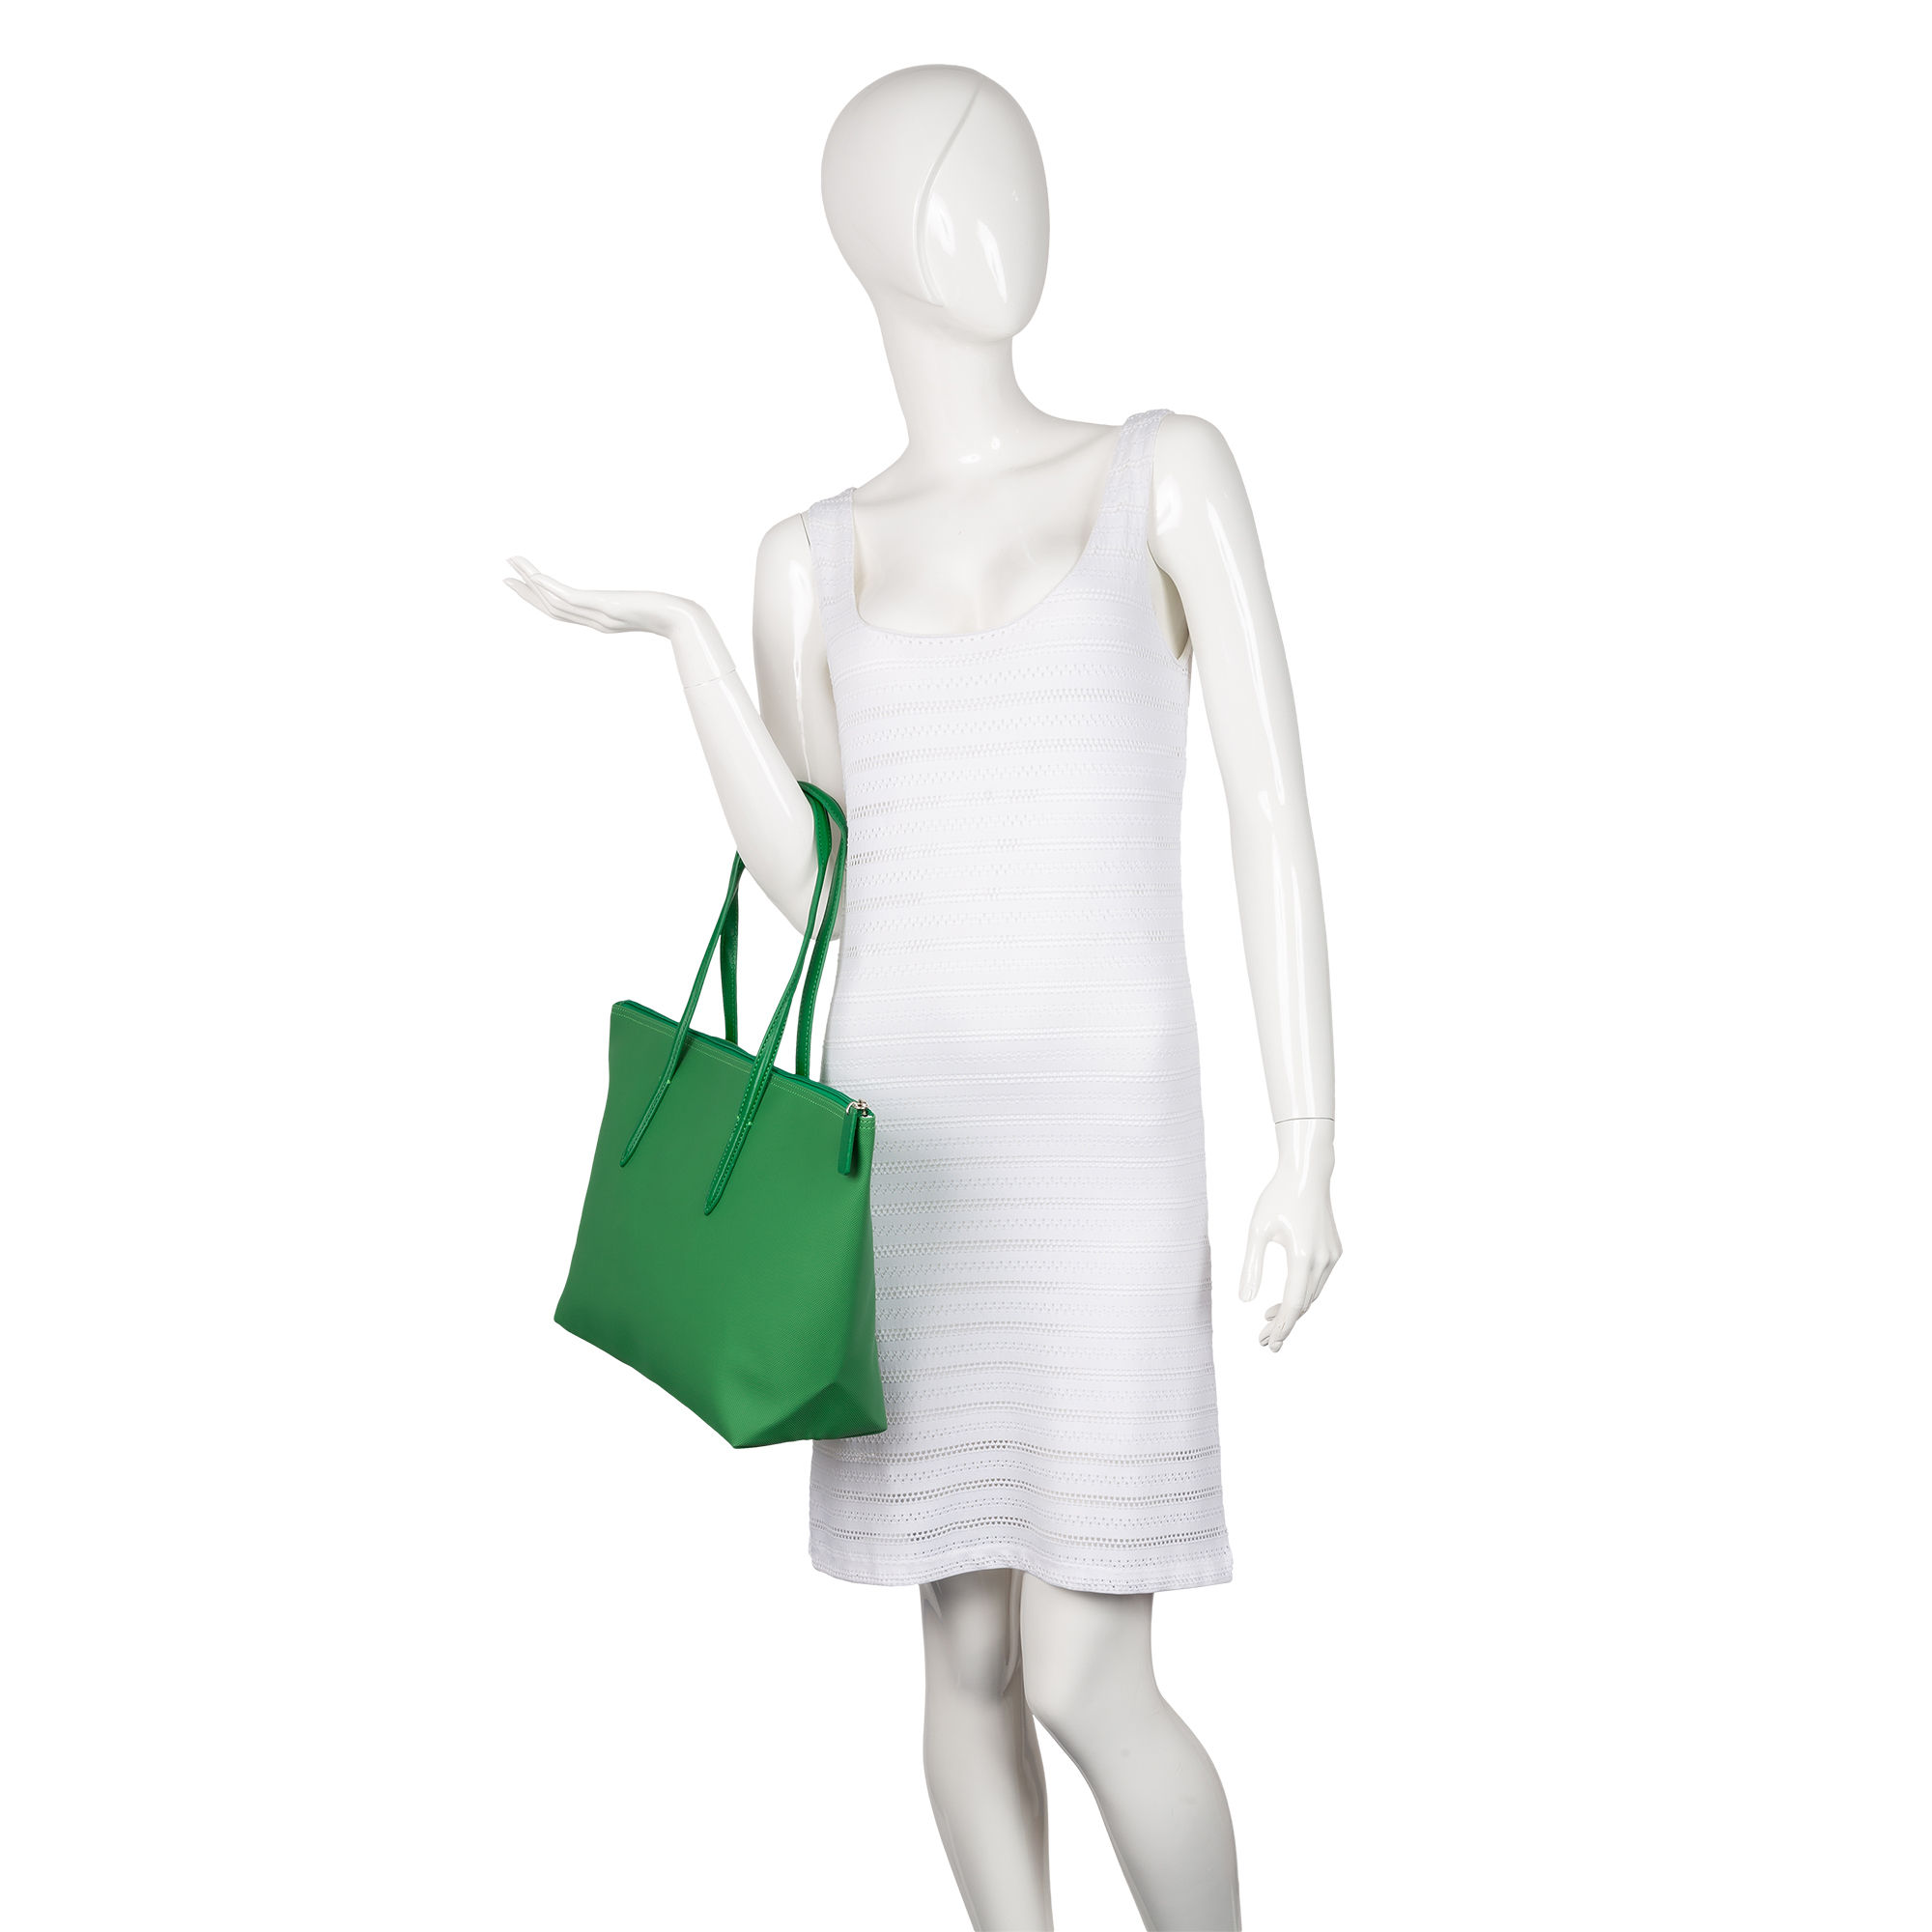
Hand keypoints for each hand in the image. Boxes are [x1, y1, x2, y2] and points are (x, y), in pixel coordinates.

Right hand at [504, 556, 705, 641]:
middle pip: (551, 609)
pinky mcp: (601, 607)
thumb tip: (638, 600)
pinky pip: (568, 598)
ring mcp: (595, 615)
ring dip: (531, 583)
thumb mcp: (646, 606)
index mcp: (599, 621)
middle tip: (505, 578)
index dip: (540, 600)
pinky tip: (535, 575)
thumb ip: (635, 604)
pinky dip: (549, 587)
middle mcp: (593, 621)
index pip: (563, 612)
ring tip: (513, 565)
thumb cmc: (670, 613)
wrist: (680, 619)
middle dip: (527, 594)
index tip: (523, 586)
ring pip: (553, 602)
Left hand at [1237, 1119, 1341, 1351]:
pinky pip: (1319, 1280)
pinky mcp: (1335, 1250)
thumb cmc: (1278, 1198)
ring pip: (1313, 1294)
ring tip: (1268, 1319)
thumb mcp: (1257, 1231)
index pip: (1294, 1304)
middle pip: (1304, 1304)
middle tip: (1263, 1340)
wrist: (1306, 1174)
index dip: (1281, 1327)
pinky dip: (1304, 1293)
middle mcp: (1323, 1259)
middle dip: (1284, 1323)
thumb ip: (1251, 1267)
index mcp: (1303, 1257)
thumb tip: (1244, 1301)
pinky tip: (1286, 1297)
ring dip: (1293, 1309)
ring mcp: (1332, 1255)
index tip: (1268, 1343)